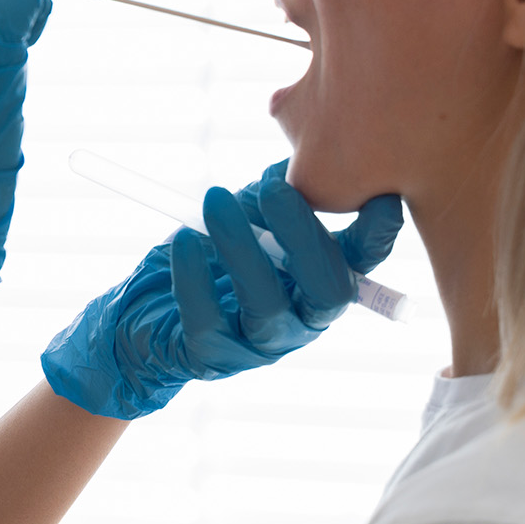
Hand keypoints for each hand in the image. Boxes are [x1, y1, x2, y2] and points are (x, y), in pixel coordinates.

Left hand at [41, 161, 403, 417]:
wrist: (146, 313)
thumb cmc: (210, 256)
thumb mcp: (246, 217)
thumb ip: (274, 194)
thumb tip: (289, 165)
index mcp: (321, 280)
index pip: (363, 261)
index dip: (376, 233)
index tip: (377, 195)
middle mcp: (303, 318)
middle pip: (328, 288)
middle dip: (304, 236)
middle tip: (273, 190)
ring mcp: (261, 344)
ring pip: (266, 304)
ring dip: (242, 248)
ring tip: (215, 200)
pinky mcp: (214, 358)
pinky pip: (207, 320)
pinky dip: (193, 276)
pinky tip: (184, 241)